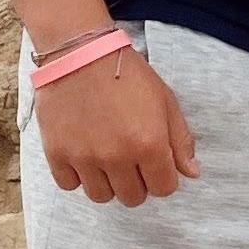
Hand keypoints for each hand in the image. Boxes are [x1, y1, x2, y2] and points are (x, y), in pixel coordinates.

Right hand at [37, 49, 199, 205]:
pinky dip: (77, 175)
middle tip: (130, 159)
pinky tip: (82, 155)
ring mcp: (85, 158)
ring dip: (107, 183)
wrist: (79, 51)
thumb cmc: (127, 72)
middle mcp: (117, 157)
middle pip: (133, 197)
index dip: (162, 177)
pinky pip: (69, 185)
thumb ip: (180, 139)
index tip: (154, 162)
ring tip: (105, 159)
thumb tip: (191, 173)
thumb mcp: (164, 100)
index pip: (164, 189)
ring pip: (101, 196)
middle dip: (136, 182)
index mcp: (149, 144)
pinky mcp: (57, 153)